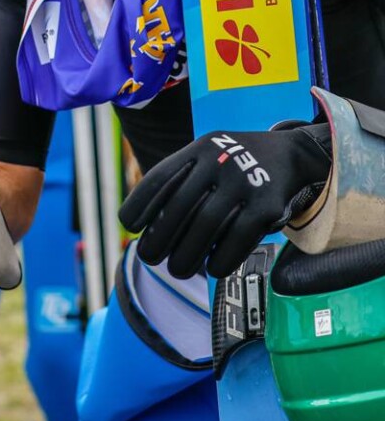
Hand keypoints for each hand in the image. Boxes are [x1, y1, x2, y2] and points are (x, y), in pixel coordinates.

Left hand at [119, 122, 331, 279]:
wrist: (290, 155)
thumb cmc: (234, 165)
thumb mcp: (206, 157)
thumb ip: (179, 180)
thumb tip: (145, 224)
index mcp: (198, 150)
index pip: (160, 177)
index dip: (140, 203)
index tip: (129, 227)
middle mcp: (218, 161)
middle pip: (180, 206)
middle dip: (160, 237)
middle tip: (150, 259)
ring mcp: (244, 181)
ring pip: (207, 225)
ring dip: (188, 254)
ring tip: (178, 270)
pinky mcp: (267, 204)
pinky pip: (239, 238)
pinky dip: (222, 258)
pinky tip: (212, 270)